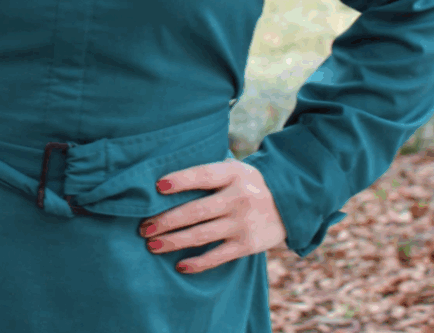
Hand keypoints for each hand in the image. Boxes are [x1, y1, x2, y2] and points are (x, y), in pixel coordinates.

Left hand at [138, 160, 286, 273]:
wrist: (289, 203)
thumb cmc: (248, 182)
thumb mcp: (234, 168)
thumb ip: (209, 171)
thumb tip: (167, 178)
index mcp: (233, 173)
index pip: (203, 175)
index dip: (180, 180)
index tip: (158, 186)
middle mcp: (238, 198)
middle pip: (196, 210)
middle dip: (167, 220)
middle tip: (144, 227)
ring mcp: (243, 223)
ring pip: (202, 235)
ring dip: (174, 241)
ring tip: (152, 244)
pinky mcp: (247, 245)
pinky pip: (218, 256)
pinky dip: (198, 262)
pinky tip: (180, 265)